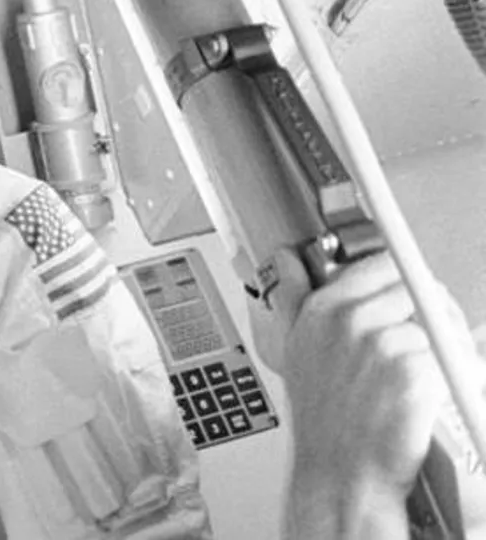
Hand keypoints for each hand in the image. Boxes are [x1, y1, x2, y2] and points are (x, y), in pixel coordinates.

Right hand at [279, 252, 478, 539]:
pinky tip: (426, 393)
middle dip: (429, 310)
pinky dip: (449, 372)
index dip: (401, 282)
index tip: (408, 297)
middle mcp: (350, 321)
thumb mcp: (295, 350)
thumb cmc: (323, 422)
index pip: (380, 265)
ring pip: (437, 322)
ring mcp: (383, 343)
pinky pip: (451, 354)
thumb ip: (293, 300)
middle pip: (416, 288)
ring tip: (420, 375)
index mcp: (321, 310)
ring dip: (442, 344)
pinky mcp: (415, 369)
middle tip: (423, 341)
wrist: (342, 474)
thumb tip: (286, 262)